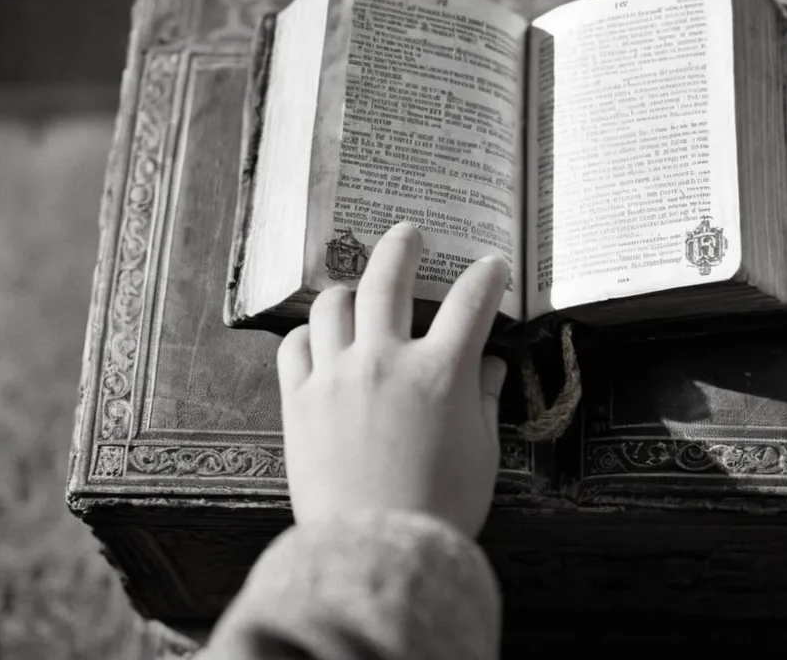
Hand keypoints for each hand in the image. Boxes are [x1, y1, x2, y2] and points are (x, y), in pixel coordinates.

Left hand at [275, 221, 509, 537]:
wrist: (378, 552)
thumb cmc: (441, 506)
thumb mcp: (482, 451)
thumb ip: (485, 398)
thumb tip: (491, 364)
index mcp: (441, 373)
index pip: (471, 301)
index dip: (487, 276)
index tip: (492, 267)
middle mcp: (386, 361)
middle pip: (389, 277)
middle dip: (403, 245)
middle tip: (409, 233)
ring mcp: (337, 377)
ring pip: (334, 304)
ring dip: (351, 290)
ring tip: (359, 291)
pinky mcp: (300, 402)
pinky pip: (294, 346)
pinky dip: (309, 335)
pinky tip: (321, 339)